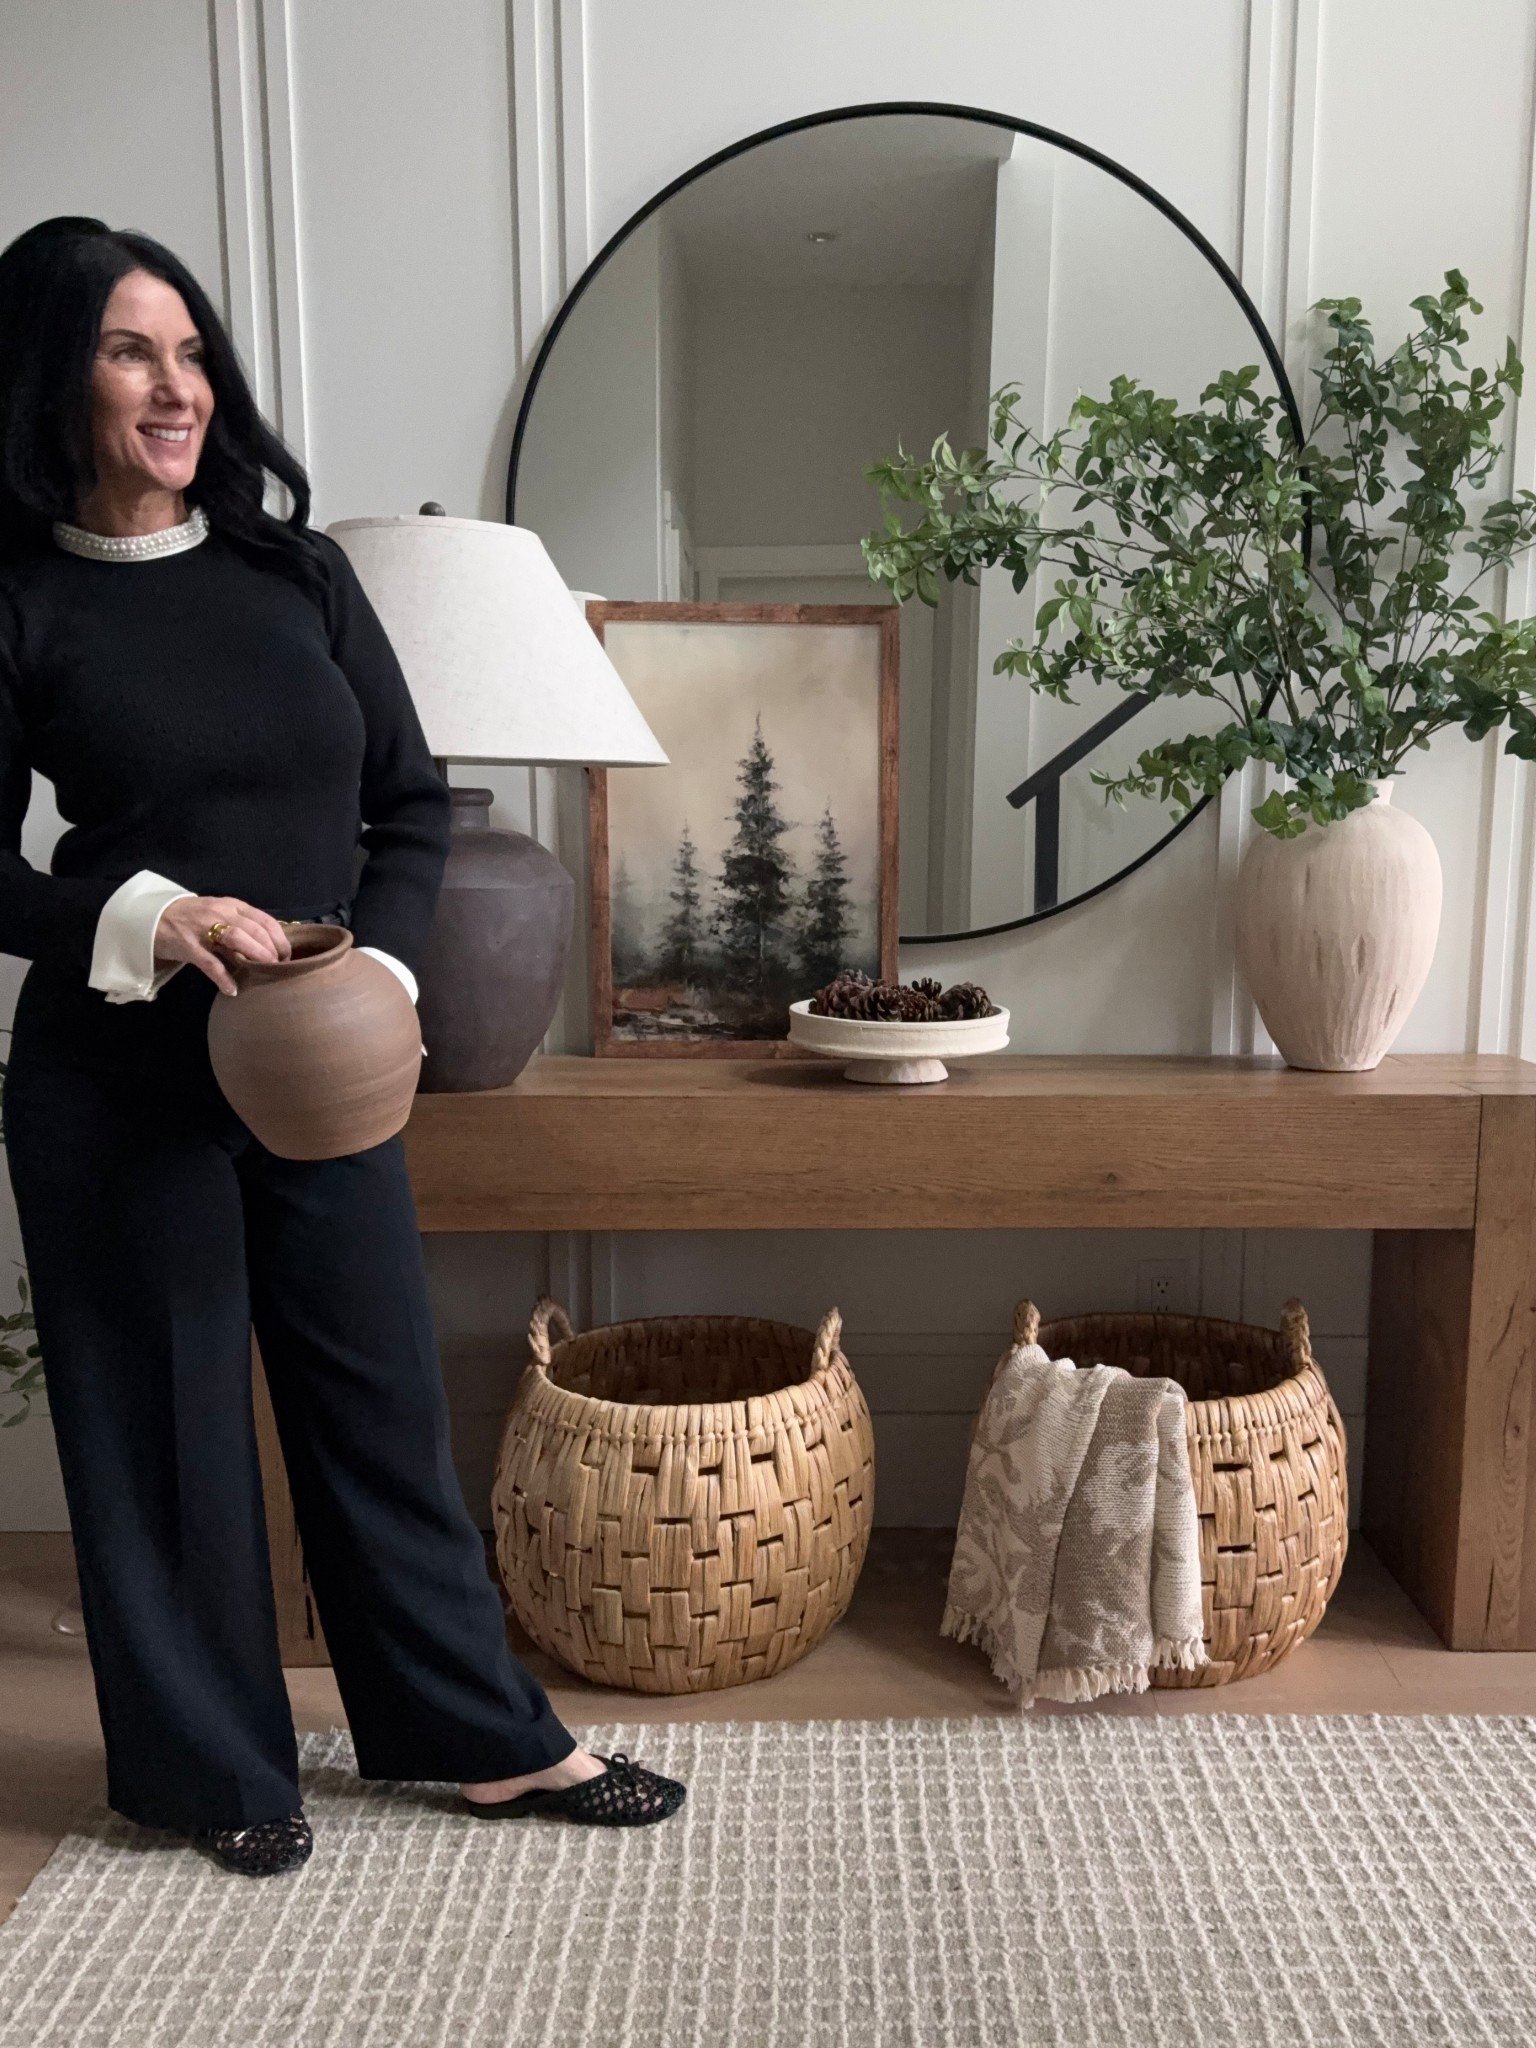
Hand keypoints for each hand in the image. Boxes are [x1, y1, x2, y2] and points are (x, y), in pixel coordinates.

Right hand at [155, 895, 291, 996]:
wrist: (153, 917)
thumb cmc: (192, 918)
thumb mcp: (220, 914)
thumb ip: (241, 925)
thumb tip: (269, 946)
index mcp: (232, 905)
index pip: (264, 920)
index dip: (280, 939)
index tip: (287, 956)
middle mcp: (220, 913)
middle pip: (255, 931)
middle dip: (271, 951)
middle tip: (279, 968)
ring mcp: (203, 928)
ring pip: (237, 941)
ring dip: (255, 958)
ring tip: (264, 973)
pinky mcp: (188, 945)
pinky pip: (210, 963)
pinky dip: (223, 977)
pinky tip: (233, 989)